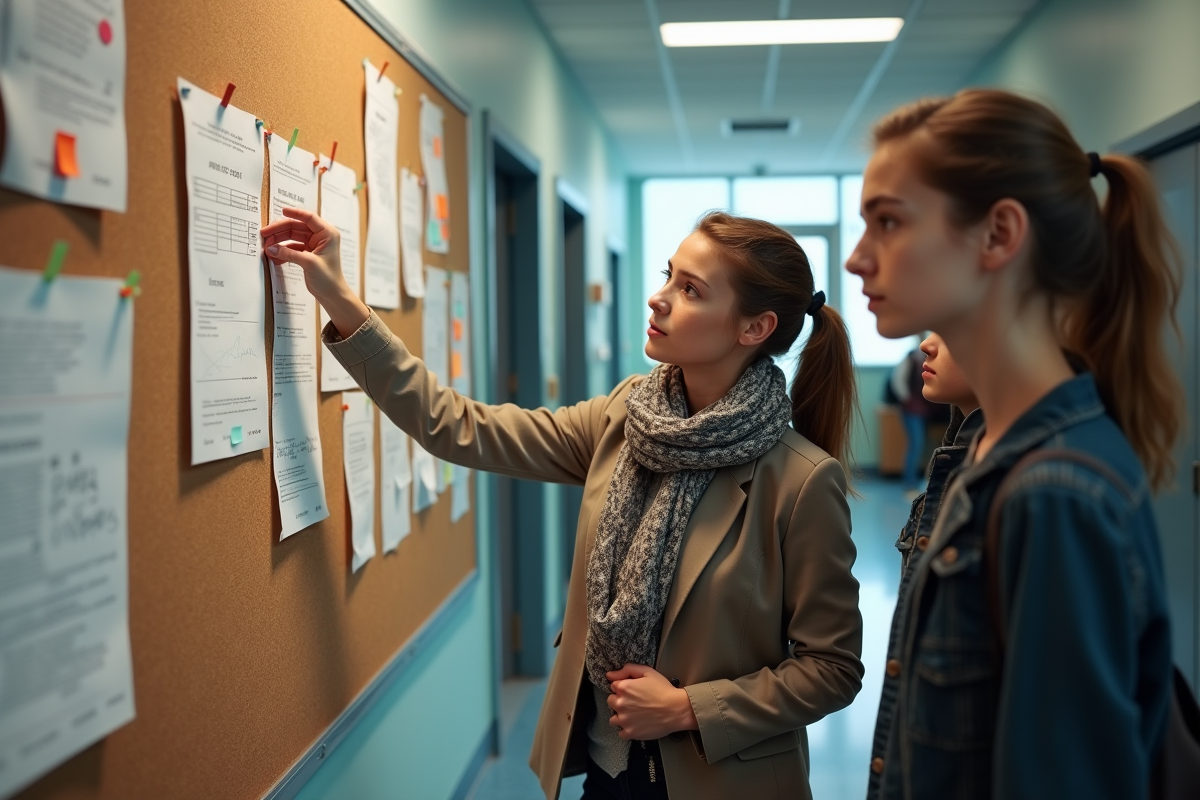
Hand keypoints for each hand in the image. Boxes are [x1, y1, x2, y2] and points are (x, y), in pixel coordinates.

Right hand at [261, 207, 368, 337]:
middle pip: (296, 227)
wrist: (333, 295)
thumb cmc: (328, 279)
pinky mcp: (308, 254)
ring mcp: (314, 245)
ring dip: (279, 242)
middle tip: (264, 235)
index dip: (294, 213)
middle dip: (280, 231)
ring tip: (267, 248)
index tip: (281, 211)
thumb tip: (272, 248)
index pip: (309, 217)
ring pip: (292, 237)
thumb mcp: (309, 263)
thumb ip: (289, 253)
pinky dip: (283, 252)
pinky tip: (274, 258)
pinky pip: (292, 248)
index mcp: (327, 233)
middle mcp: (321, 237)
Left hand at [606, 664, 698, 740]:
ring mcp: (624, 720)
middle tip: (634, 703)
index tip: (633, 692)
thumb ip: (627, 670)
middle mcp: (620, 703)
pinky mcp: (630, 732)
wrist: (676, 709)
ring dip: (621, 717)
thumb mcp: (647, 672)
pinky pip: (621, 733)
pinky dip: (627, 730)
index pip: (613, 687)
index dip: (623, 688)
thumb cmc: (663, 690)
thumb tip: (610, 675)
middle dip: (620, 701)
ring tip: (634, 716)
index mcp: (623, 687)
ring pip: (613, 719)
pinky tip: (636, 725)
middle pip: (611, 702)